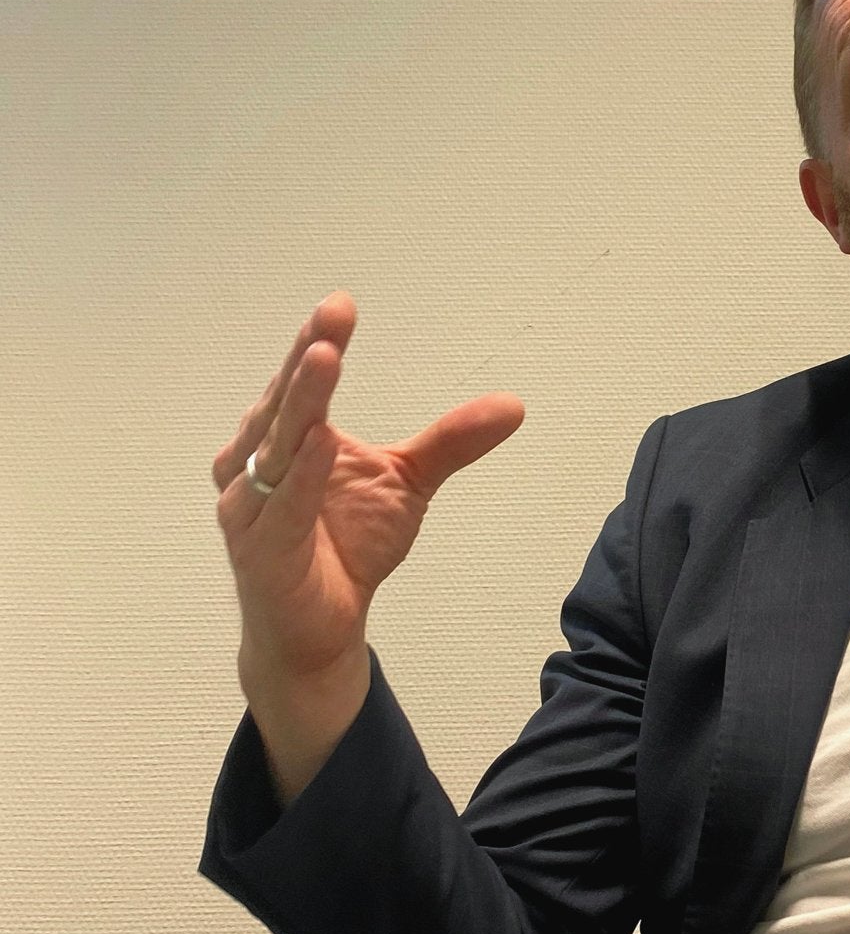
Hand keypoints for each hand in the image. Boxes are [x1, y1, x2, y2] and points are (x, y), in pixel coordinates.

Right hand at [213, 292, 525, 683]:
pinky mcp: (260, 551)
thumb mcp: (409, 483)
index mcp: (287, 438)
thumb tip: (513, 405)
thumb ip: (449, 442)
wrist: (319, 629)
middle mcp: (256, 464)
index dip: (319, 341)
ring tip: (324, 358)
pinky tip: (321, 441)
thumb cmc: (345, 546)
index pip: (301, 382)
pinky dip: (302, 475)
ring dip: (301, 402)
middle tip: (332, 320)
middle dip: (310, 358)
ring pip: (278, 446)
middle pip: (287, 403)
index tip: (341, 305)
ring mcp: (252, 507)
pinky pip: (283, 507)